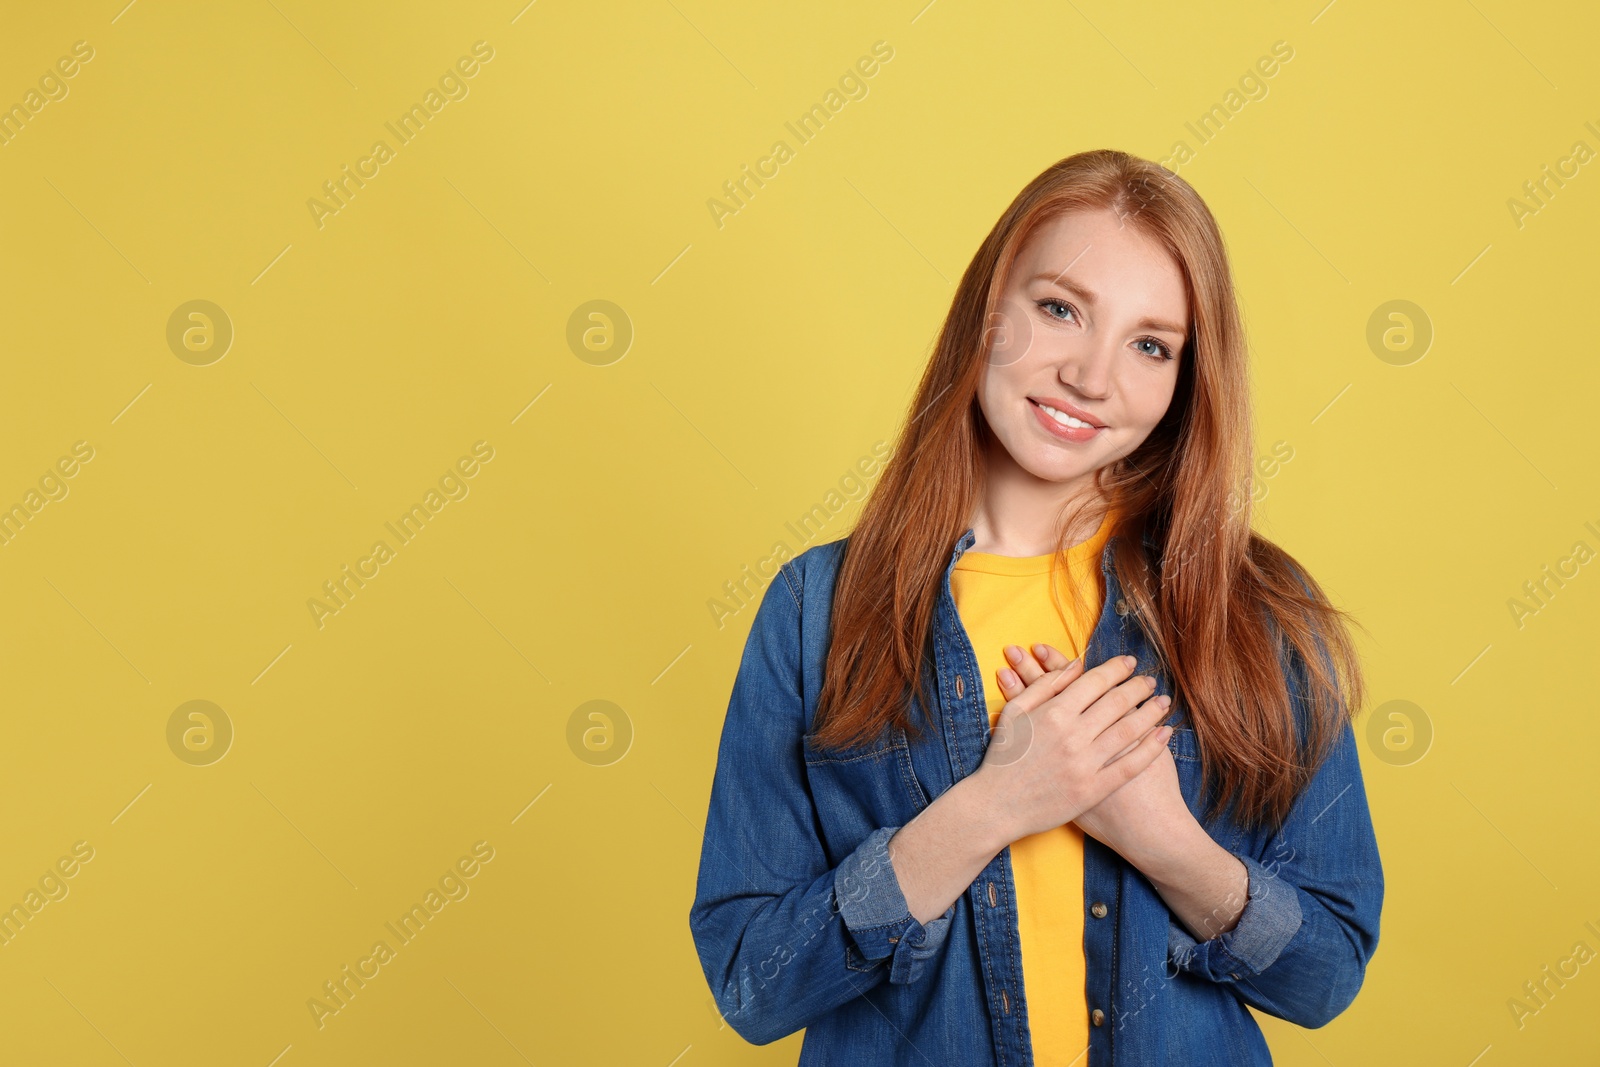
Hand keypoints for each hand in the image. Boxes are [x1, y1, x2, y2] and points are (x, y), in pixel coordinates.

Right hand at [970, 646, 1172, 844]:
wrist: (996, 806)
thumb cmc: (1003, 756)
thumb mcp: (1014, 712)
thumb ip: (1044, 685)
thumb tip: (1075, 664)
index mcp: (1053, 712)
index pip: (1095, 681)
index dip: (1117, 669)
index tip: (1131, 663)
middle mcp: (1072, 736)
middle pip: (1117, 702)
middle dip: (1138, 687)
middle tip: (1151, 681)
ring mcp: (1084, 764)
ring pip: (1129, 730)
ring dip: (1151, 712)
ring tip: (1163, 702)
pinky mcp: (1093, 790)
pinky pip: (1130, 766)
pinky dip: (1151, 749)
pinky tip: (1164, 735)